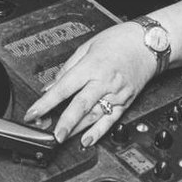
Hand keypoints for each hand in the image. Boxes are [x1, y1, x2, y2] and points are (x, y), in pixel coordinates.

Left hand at [23, 22, 156, 146]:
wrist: (148, 43)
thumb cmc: (119, 40)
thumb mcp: (88, 47)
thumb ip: (68, 68)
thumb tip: (51, 85)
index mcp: (91, 66)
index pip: (64, 87)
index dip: (46, 102)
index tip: (33, 112)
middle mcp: (104, 81)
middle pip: (81, 105)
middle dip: (65, 122)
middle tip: (53, 135)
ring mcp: (116, 93)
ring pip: (94, 116)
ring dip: (78, 130)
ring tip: (64, 139)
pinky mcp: (126, 101)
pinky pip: (111, 120)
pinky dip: (98, 132)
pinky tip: (87, 140)